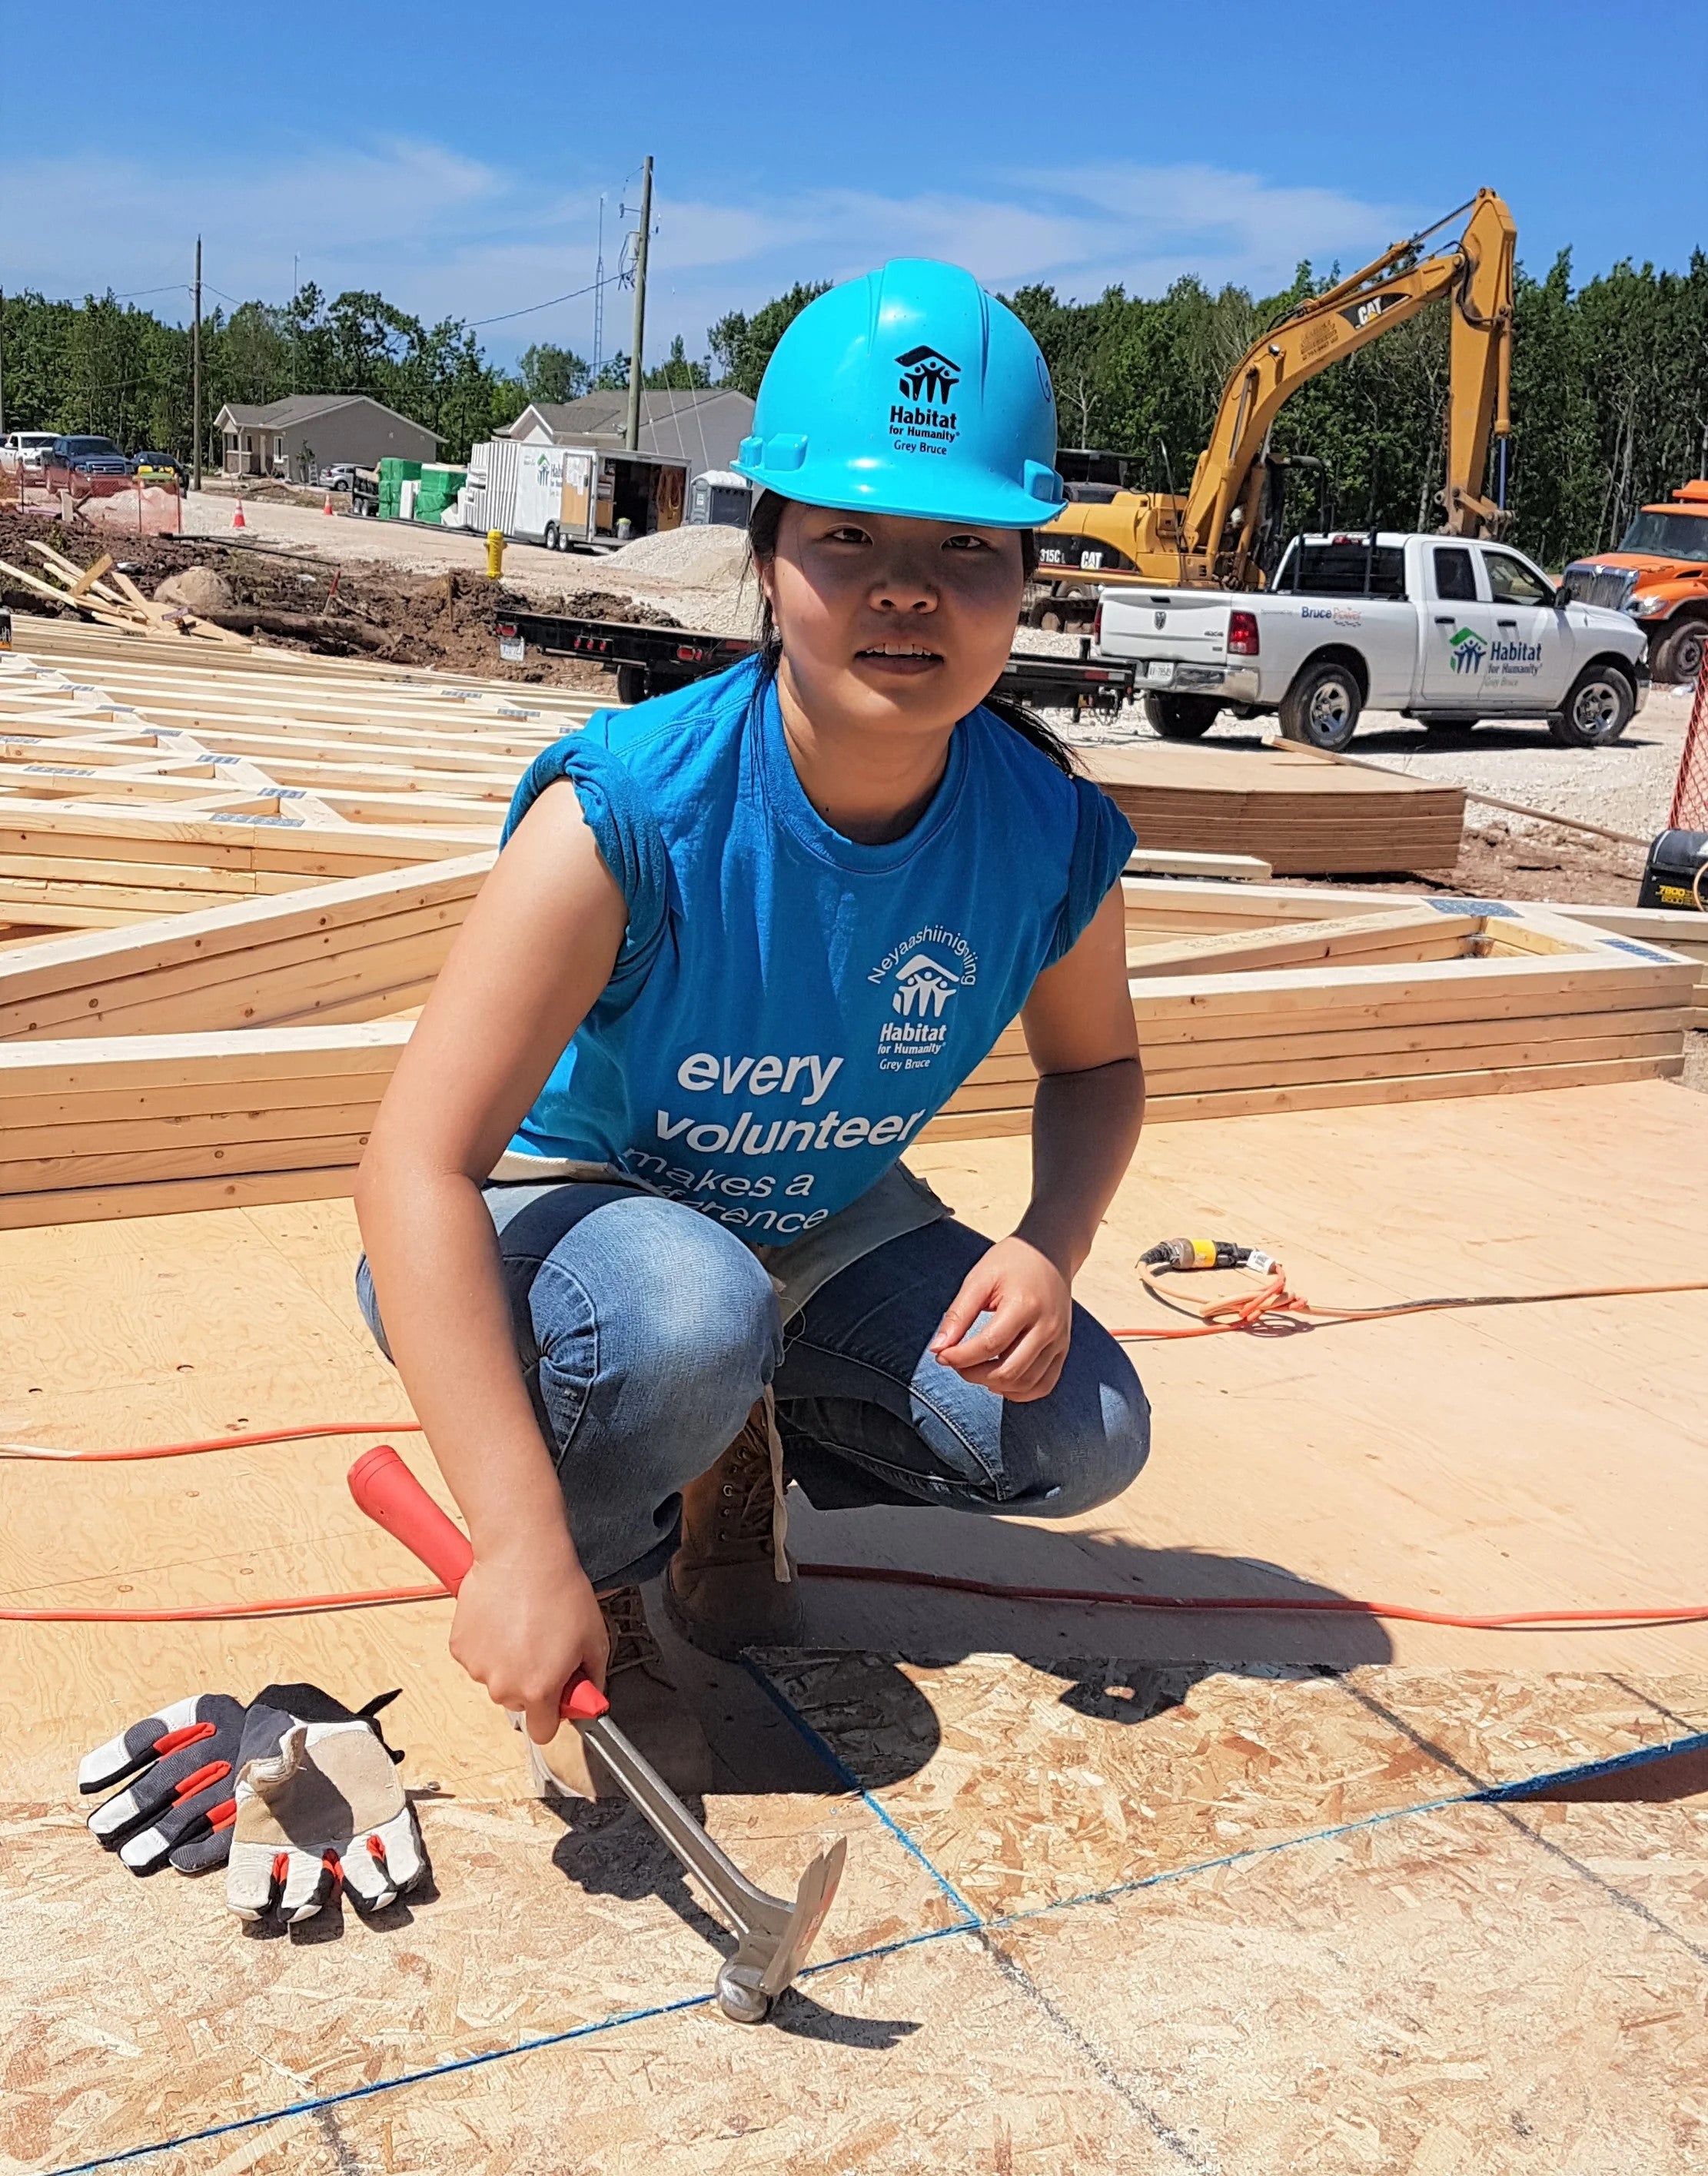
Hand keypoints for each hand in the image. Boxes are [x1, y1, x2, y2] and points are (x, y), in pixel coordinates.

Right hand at [449, 1530, 608, 1743]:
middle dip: (532, 1681)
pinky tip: (502, 1619)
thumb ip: (593, 1677)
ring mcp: (478, 1668)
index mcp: (539, 1689)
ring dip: (508, 1661)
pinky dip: (488, 1644)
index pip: (543, 1731)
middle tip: (544, 1645)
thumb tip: (590, 1697)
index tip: (558, 1698)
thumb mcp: (595, 1638)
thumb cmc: (559, 1590)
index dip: (554, 1714)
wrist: (523, 1554)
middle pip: (520, 1702)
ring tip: (523, 1624)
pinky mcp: (460, 1648)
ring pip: (497, 1678)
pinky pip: (478, 1658)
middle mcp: (505, 1686)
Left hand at [929, 1236, 1073, 1401]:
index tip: (941, 1355)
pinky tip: (1000, 1381)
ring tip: (975, 1369)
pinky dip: (1020, 1391)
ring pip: (1026, 1383)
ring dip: (994, 1385)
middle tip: (956, 1362)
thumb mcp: (979, 1279)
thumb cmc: (1010, 1262)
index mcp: (1025, 1305)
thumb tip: (938, 1349)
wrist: (1050, 1252)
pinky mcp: (1063, 1349)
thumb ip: (958, 1314)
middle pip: (1008, 1371)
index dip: (960, 1357)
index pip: (989, 1345)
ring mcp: (1059, 1341)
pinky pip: (1044, 1385)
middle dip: (974, 1375)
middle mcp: (1048, 1327)